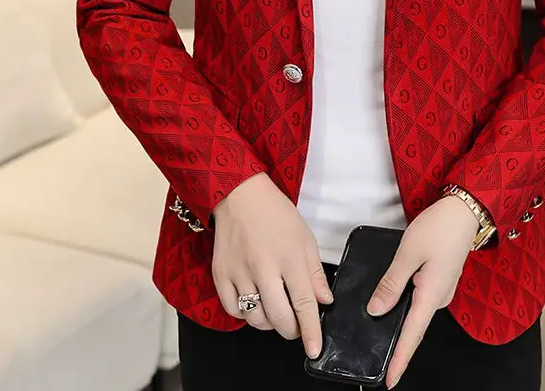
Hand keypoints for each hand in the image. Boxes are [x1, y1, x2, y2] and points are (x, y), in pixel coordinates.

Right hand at [211, 172, 332, 357]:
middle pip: (280, 318)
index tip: (315, 349)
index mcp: (290, 258)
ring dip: (269, 322)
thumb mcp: (305, 238)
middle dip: (292, 330)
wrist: (241, 194)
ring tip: (275, 309)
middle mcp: (264, 268)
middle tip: (296, 324)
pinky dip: (244, 314)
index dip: (311, 331)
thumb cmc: (276, 213)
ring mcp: (239, 272)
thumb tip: (324, 301)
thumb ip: (315, 273)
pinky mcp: (220, 274)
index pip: (304, 304)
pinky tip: (253, 302)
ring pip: (255, 318)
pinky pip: (232, 310)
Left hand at [367, 195, 479, 387]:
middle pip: (414, 325)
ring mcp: (442, 288)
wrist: (465, 209)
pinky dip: (407, 303)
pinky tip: (393, 301)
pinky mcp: (441, 278)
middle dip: (397, 343)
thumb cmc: (438, 227)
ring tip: (380, 329)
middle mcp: (439, 297)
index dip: (399, 359)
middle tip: (377, 358)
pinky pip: (420, 297)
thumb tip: (376, 309)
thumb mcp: (408, 253)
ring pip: (416, 309)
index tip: (389, 381)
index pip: (412, 335)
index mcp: (431, 294)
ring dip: (400, 320)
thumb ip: (392, 283)